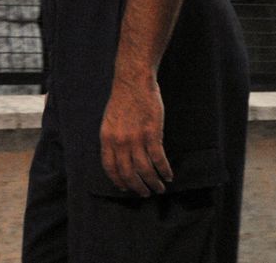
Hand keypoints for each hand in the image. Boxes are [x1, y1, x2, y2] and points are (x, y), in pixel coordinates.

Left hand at [100, 73, 172, 195]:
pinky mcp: (152, 134)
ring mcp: (136, 138)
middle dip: (138, 187)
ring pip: (145, 170)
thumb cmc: (123, 100)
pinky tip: (168, 175)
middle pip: (128, 173)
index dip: (118, 181)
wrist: (133, 82)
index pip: (110, 167)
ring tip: (159, 187)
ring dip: (153, 182)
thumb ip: (113, 140)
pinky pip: (159, 159)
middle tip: (146, 193)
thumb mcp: (109, 121)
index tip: (125, 189)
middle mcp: (119, 141)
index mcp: (106, 138)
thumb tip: (119, 159)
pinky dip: (164, 170)